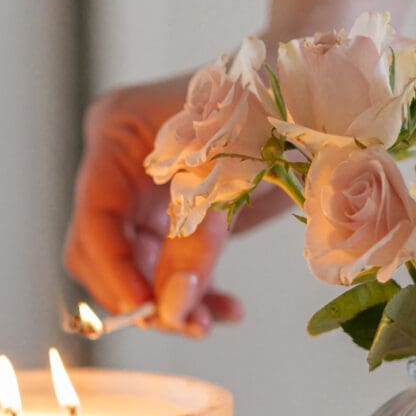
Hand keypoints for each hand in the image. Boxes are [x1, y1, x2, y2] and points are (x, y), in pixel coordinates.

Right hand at [64, 76, 250, 336]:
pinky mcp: (176, 211)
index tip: (148, 310)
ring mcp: (146, 188)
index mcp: (119, 133)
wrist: (320, 91)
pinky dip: (193, 292)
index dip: (115, 271)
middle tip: (187, 324)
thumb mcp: (231, 175)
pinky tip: (225, 310)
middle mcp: (122, 163)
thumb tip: (169, 308)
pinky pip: (168, 267)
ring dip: (169, 302)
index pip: (95, 217)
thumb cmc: (275, 106)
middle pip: (103, 249)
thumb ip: (195, 244)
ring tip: (209, 323)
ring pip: (134, 267)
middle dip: (141, 293)